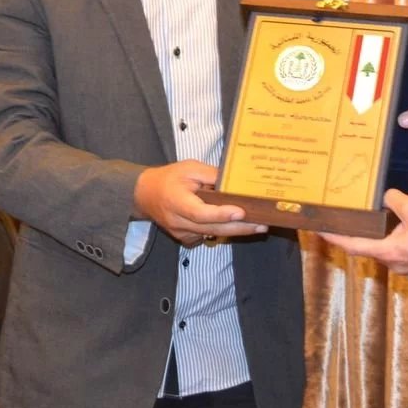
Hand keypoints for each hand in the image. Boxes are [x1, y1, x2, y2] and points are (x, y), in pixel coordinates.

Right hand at [133, 160, 266, 246]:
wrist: (145, 194)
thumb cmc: (170, 177)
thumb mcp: (190, 168)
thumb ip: (211, 175)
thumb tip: (234, 183)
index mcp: (177, 202)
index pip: (200, 213)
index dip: (221, 214)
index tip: (241, 212)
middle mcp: (178, 222)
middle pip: (211, 229)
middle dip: (238, 228)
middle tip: (262, 225)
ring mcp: (181, 233)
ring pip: (212, 235)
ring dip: (235, 231)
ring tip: (258, 226)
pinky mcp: (185, 238)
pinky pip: (207, 237)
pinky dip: (223, 232)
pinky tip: (239, 226)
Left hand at [318, 189, 407, 278]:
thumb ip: (394, 200)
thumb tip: (387, 198)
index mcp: (390, 252)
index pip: (353, 245)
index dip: (334, 236)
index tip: (318, 230)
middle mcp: (396, 265)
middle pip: (374, 245)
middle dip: (370, 229)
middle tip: (360, 214)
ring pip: (393, 244)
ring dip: (395, 228)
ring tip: (406, 209)